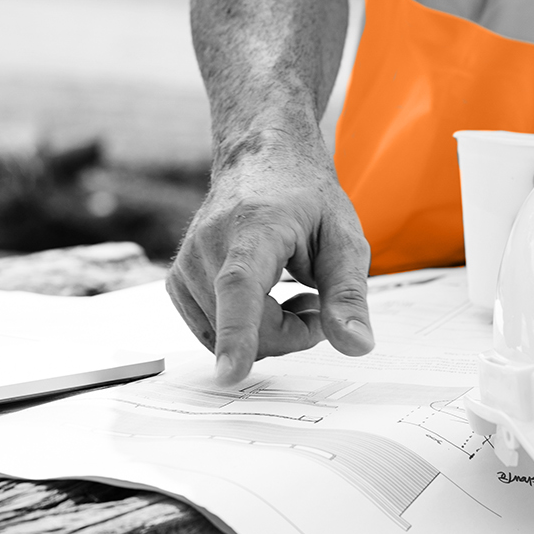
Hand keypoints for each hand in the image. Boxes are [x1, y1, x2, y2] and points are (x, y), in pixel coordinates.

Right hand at [168, 132, 374, 385]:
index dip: (238, 334)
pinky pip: (215, 334)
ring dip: (270, 330)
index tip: (231, 373)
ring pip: (231, 340)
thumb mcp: (345, 239)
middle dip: (294, 332)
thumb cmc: (306, 199)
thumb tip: (357, 346)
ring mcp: (185, 266)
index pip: (239, 287)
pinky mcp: (177, 283)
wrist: (260, 159)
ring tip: (289, 287)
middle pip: (252, 330)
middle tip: (316, 298)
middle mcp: (208, 246)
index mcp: (253, 229)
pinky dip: (244, 328)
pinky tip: (263, 295)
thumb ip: (348, 295)